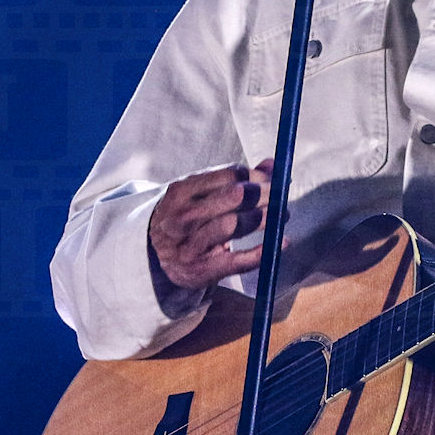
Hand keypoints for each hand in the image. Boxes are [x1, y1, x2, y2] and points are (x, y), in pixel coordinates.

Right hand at [147, 159, 273, 313]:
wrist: (153, 257)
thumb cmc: (185, 218)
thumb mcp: (198, 194)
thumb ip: (234, 178)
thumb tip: (273, 165)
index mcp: (182, 191)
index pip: (230, 175)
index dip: (258, 176)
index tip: (274, 179)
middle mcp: (183, 216)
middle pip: (235, 196)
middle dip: (266, 194)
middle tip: (282, 197)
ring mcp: (190, 244)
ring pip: (236, 224)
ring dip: (265, 218)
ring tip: (280, 216)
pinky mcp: (200, 269)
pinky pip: (236, 260)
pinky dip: (261, 252)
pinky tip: (280, 243)